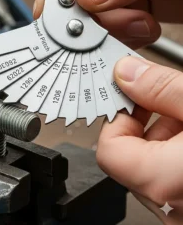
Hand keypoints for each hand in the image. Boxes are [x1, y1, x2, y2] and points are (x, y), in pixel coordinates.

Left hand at [97, 56, 182, 223]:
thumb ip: (163, 88)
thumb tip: (128, 73)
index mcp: (164, 181)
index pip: (109, 147)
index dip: (120, 117)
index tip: (136, 97)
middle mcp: (170, 207)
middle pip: (132, 156)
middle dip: (149, 122)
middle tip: (167, 101)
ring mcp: (182, 213)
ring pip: (155, 169)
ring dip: (168, 138)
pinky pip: (173, 180)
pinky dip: (178, 155)